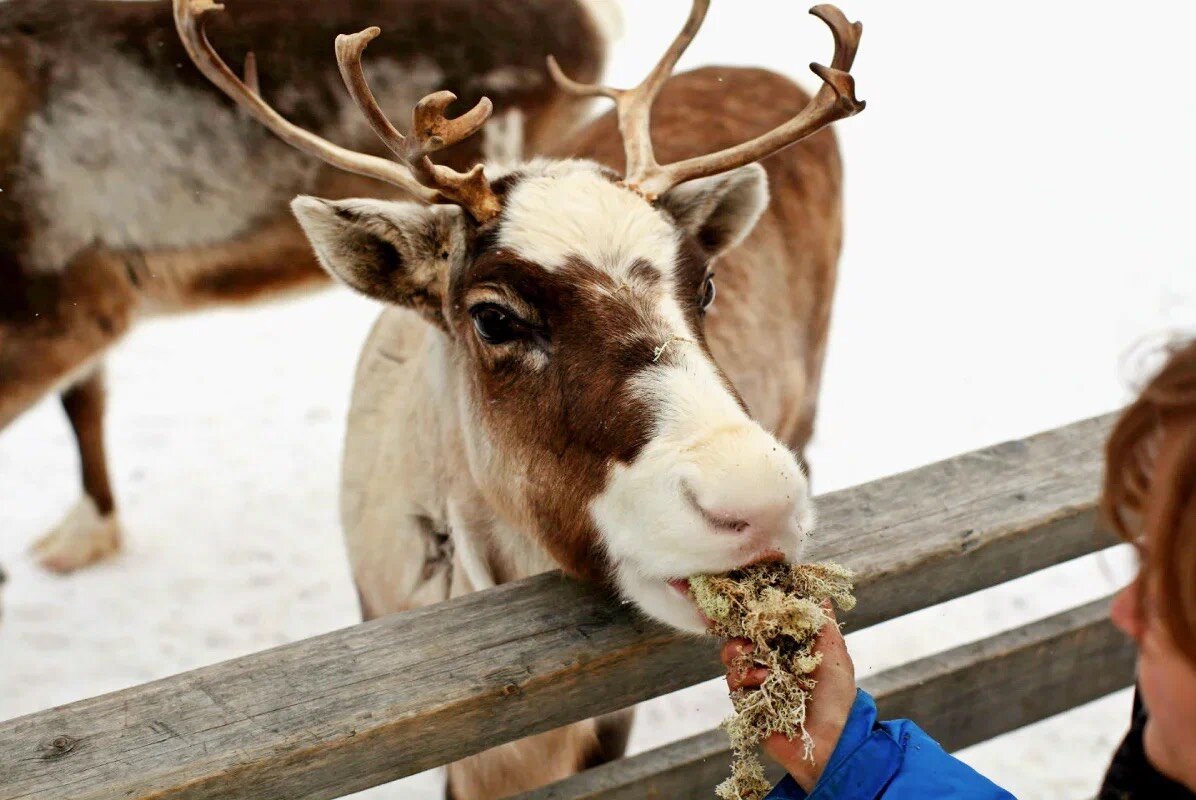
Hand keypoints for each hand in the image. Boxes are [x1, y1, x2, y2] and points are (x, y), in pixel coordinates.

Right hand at [721, 602, 857, 792]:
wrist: (831, 741)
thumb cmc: (838, 698)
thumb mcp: (835, 654)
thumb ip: (822, 622)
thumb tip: (819, 592)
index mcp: (788, 646)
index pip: (764, 621)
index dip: (751, 608)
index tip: (742, 594)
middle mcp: (768, 661)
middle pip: (740, 633)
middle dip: (739, 627)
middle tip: (749, 630)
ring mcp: (755, 682)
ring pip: (731, 656)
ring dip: (741, 654)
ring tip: (760, 663)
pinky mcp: (747, 703)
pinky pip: (732, 682)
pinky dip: (744, 678)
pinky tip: (762, 682)